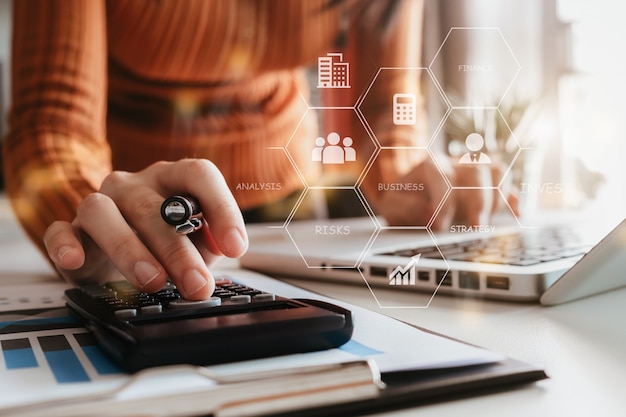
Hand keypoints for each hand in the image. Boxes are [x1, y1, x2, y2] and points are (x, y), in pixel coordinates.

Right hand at [43, 159, 248, 299]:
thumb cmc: (165, 244)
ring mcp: (99, 203)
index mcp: (172, 179)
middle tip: (197, 284)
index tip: (235, 247)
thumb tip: (224, 249)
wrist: (118, 255)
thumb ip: (209, 242)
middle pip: (153, 206)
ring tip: (153, 281)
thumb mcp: (196, 243)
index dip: (221, 207)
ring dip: (130, 248)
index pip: (198, 174)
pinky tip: (74, 260)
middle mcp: (134, 186)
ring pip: (103, 212)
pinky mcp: (71, 230)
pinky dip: (64, 244)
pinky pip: (60, 230)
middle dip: (179, 250)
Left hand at [378, 158, 518, 228]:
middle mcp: (457, 164)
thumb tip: (428, 213)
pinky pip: (508, 185)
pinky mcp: (489, 185)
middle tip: (475, 227)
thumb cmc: (404, 201)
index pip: (442, 178)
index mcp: (431, 166)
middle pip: (476, 172)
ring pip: (497, 173)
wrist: (412, 194)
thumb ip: (403, 207)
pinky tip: (515, 216)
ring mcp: (476, 172)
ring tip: (486, 222)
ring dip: (496, 198)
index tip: (439, 226)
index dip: (442, 203)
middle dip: (478, 200)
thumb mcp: (392, 205)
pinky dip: (514, 199)